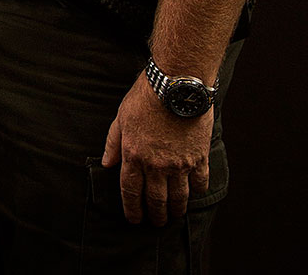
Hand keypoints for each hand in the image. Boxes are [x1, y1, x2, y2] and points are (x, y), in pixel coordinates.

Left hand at [102, 71, 212, 225]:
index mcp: (133, 155)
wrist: (175, 85)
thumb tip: (107, 162)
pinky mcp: (198, 158)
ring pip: (178, 197)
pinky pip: (200, 183)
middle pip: (155, 199)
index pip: (130, 191)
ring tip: (174, 215)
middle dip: (155, 215)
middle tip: (156, 222)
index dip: (132, 209)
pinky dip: (198, 191)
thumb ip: (113, 142)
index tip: (134, 219)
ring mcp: (178, 164)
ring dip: (175, 210)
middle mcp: (156, 165)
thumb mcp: (121, 116)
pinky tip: (195, 193)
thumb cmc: (146, 96)